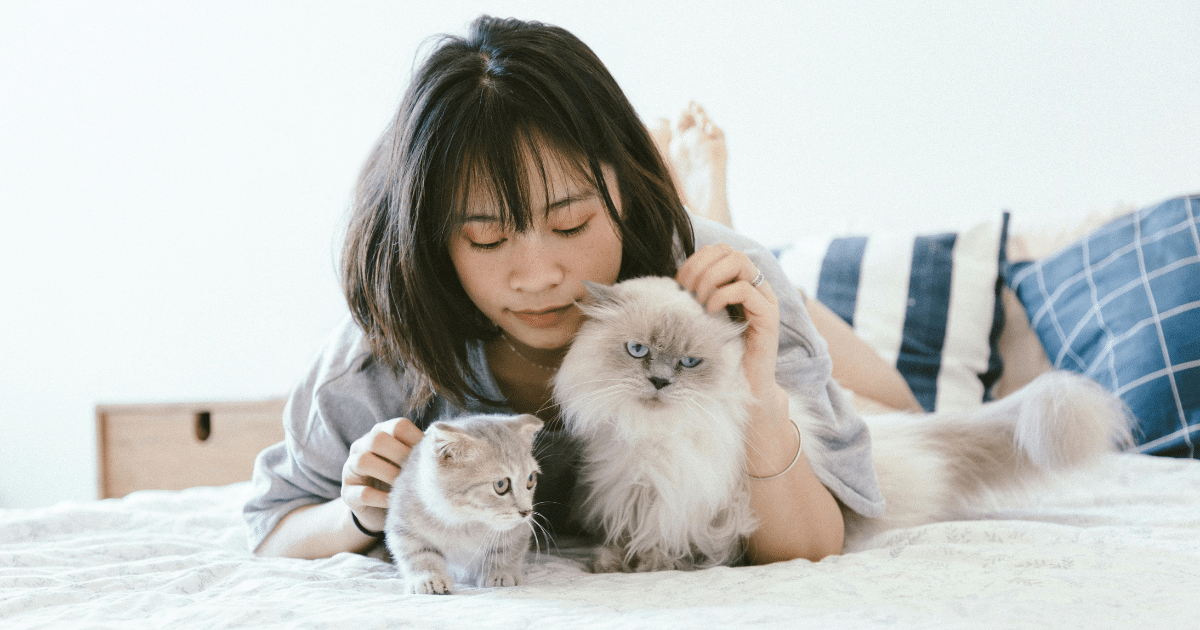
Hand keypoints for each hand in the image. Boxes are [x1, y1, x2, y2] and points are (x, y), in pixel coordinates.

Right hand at [340, 417, 423, 531]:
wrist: (379, 510)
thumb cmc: (401, 480)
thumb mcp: (410, 463)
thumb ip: (421, 453)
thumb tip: (444, 451)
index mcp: (381, 433)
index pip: (398, 426)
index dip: (416, 440)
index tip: (428, 458)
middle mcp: (361, 446)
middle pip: (377, 438)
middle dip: (400, 455)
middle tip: (415, 473)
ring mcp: (350, 469)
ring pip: (363, 461)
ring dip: (388, 474)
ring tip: (403, 487)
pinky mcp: (347, 493)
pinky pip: (362, 492)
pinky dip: (381, 498)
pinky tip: (394, 502)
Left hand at [675, 243, 780, 398]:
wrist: (745, 387)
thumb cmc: (721, 354)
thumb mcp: (703, 319)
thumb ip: (694, 298)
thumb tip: (671, 282)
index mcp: (740, 282)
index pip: (718, 250)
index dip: (695, 260)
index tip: (678, 284)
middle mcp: (755, 286)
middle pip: (729, 251)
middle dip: (701, 266)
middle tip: (687, 292)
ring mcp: (764, 298)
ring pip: (740, 262)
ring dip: (711, 277)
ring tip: (699, 300)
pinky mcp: (768, 316)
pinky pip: (746, 290)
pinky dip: (722, 295)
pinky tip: (710, 311)